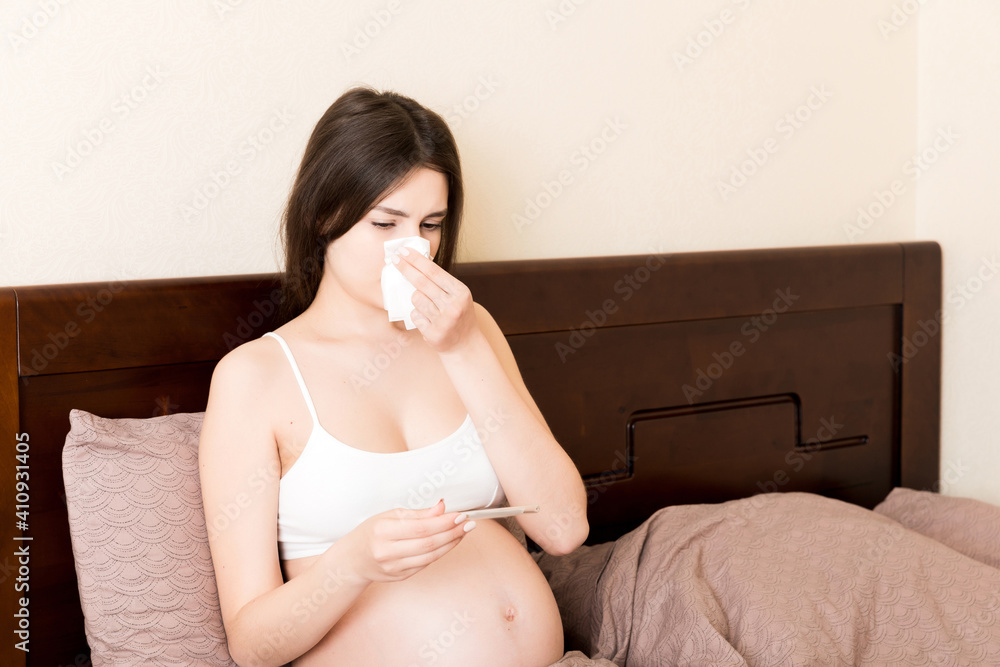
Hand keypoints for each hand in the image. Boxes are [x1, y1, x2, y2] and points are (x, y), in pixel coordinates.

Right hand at [341, 499, 475, 583]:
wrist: (353, 560)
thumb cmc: (371, 533)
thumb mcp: (389, 516)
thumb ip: (417, 514)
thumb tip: (441, 507)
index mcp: (383, 531)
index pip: (421, 528)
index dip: (444, 522)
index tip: (459, 515)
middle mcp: (387, 551)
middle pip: (429, 544)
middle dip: (452, 533)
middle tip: (468, 523)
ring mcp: (394, 567)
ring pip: (431, 556)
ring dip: (451, 544)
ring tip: (463, 532)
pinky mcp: (401, 577)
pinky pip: (426, 564)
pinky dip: (441, 553)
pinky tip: (449, 542)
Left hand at [391, 248, 478, 353]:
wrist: (465, 343)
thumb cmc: (458, 314)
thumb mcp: (457, 295)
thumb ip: (440, 282)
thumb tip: (416, 262)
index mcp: (460, 292)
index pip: (434, 271)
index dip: (417, 260)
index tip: (403, 251)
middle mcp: (453, 305)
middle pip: (422, 283)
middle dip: (406, 269)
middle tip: (395, 259)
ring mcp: (443, 320)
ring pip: (416, 299)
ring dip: (416, 299)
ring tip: (429, 308)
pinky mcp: (433, 333)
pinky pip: (414, 316)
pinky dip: (418, 315)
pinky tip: (428, 321)